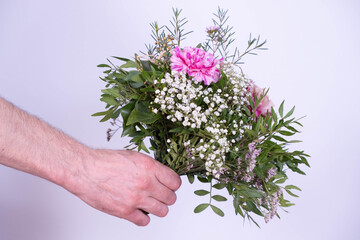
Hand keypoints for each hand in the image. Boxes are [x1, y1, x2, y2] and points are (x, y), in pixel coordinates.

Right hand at [65, 149, 180, 225]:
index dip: (173, 184)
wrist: (85, 170)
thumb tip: (162, 176)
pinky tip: (138, 210)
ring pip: (162, 211)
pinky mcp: (125, 212)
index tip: (170, 185)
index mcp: (149, 167)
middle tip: (159, 194)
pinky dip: (143, 217)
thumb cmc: (105, 161)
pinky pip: (144, 221)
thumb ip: (150, 167)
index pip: (175, 182)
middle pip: (171, 198)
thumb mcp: (134, 156)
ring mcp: (136, 199)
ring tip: (150, 203)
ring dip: (158, 208)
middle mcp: (146, 183)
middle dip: (167, 196)